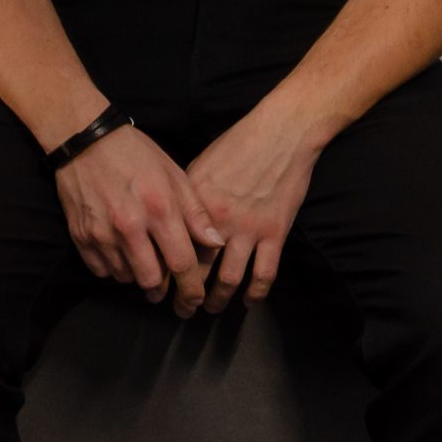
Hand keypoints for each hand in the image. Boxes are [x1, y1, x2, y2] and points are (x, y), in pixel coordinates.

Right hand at [53, 124, 225, 313]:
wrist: (85, 140)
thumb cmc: (135, 154)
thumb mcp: (174, 174)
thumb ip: (195, 212)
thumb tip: (216, 244)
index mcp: (159, 208)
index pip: (181, 263)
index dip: (192, 288)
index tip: (196, 298)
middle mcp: (129, 226)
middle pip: (152, 280)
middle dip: (163, 290)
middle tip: (168, 288)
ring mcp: (102, 233)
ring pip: (126, 279)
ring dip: (138, 277)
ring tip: (144, 263)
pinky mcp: (81, 237)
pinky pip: (102, 271)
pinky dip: (115, 269)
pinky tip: (122, 255)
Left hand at [183, 105, 319, 312]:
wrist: (282, 132)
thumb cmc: (240, 144)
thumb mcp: (202, 166)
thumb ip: (187, 198)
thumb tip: (172, 221)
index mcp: (195, 203)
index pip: (172, 247)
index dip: (163, 272)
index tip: (158, 285)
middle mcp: (218, 221)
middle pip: (197, 270)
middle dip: (186, 296)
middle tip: (182, 309)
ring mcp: (248, 229)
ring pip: (228, 280)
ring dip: (217, 301)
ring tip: (210, 310)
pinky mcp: (275, 233)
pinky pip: (264, 273)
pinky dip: (255, 294)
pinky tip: (248, 302)